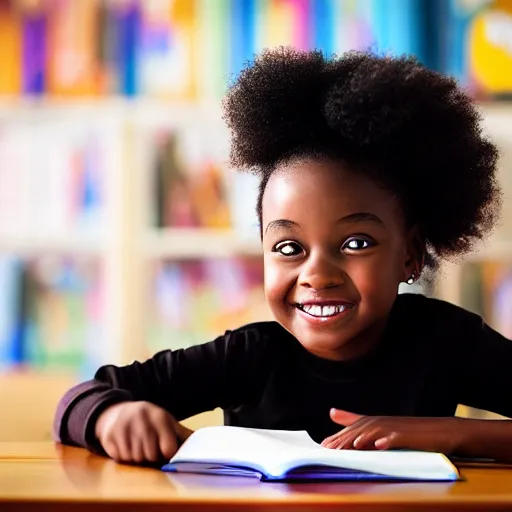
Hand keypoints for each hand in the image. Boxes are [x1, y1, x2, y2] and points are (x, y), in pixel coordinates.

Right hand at [95, 401, 192, 463]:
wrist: (116, 411)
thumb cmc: (147, 421)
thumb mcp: (165, 421)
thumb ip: (181, 433)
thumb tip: (200, 444)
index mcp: (159, 416)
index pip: (168, 447)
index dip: (167, 454)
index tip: (165, 451)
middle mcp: (142, 419)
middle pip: (151, 455)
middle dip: (151, 457)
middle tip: (148, 449)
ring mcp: (124, 426)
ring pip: (135, 458)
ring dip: (137, 458)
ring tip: (137, 446)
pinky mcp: (110, 435)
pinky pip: (120, 458)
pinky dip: (124, 457)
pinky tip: (125, 445)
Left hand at [321, 408, 461, 453]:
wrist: (442, 430)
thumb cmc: (409, 431)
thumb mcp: (380, 426)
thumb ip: (355, 419)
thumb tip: (331, 412)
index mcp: (374, 422)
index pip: (352, 429)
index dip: (338, 438)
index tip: (323, 447)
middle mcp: (383, 422)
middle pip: (360, 430)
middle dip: (345, 440)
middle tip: (331, 450)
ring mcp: (397, 428)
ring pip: (376, 432)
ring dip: (363, 438)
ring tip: (351, 446)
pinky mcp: (411, 435)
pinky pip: (398, 437)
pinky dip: (389, 440)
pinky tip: (380, 445)